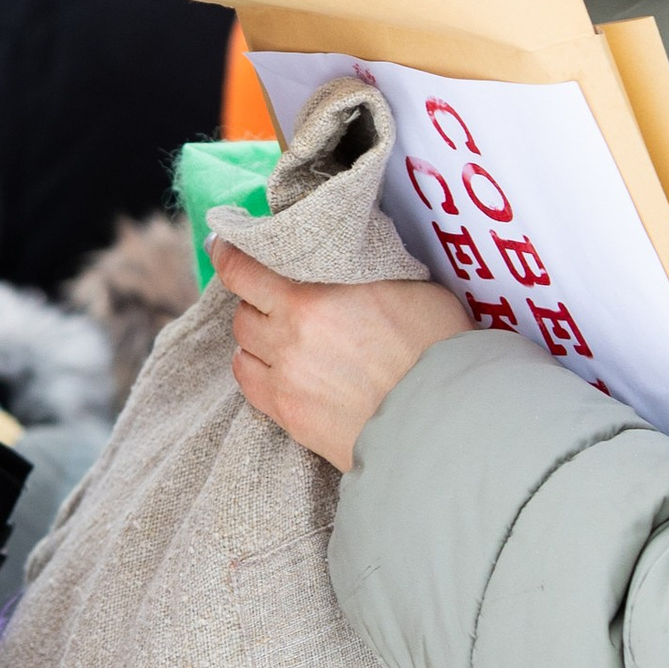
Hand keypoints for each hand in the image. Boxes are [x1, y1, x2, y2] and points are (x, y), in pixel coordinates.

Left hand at [214, 242, 471, 470]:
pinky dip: (256, 369)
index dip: (229, 253)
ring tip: (285, 335)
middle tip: (276, 296)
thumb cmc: (438, 349)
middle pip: (242, 306)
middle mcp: (289, 334)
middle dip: (255, 298)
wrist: (443, 422)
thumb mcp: (407, 285)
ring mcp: (285, 377)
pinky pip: (248, 382)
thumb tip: (347, 257)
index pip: (244, 266)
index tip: (225, 245)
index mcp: (313, 296)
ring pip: (243, 344)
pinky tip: (278, 367)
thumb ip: (362, 271)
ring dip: (257, 335)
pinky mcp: (288, 414)